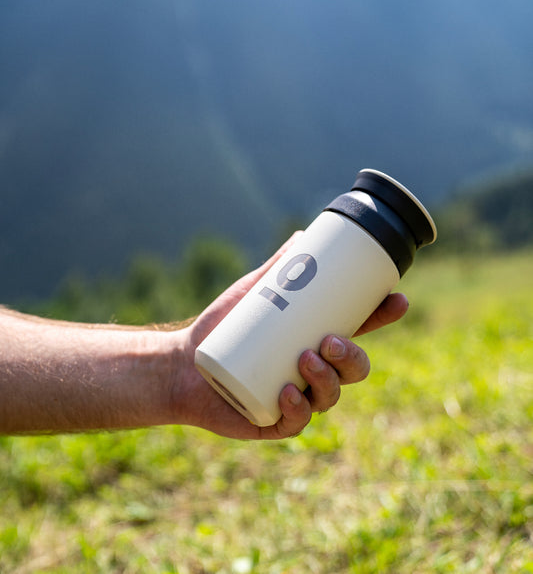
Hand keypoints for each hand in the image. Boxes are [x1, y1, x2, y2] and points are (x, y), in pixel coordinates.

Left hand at [174, 233, 407, 439]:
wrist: (183, 363)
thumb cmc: (222, 327)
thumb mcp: (253, 293)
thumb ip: (277, 266)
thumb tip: (302, 233)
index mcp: (315, 341)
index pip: (359, 331)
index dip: (382, 318)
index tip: (397, 300)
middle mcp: (313, 372)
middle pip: (352, 369)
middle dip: (353, 357)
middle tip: (330, 341)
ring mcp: (297, 398)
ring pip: (330, 395)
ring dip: (328, 380)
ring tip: (306, 358)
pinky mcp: (274, 420)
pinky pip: (296, 422)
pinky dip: (297, 409)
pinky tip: (288, 393)